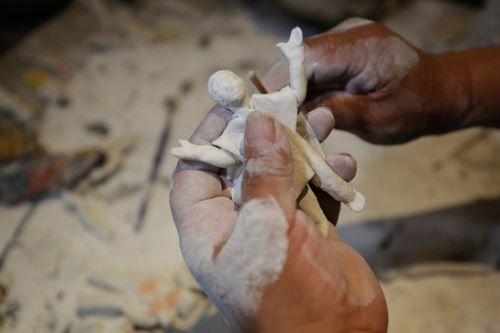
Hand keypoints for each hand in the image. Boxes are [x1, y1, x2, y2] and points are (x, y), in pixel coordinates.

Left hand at [170, 108, 386, 331]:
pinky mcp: (308, 234)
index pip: (196, 170)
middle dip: (266, 135)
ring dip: (303, 151)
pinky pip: (313, 196)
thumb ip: (264, 175)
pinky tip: (344, 163)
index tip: (234, 103)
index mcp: (209, 227)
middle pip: (243, 166)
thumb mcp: (266, 227)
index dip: (210, 135)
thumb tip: (259, 123)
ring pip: (282, 176)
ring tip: (325, 120)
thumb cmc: (285, 294)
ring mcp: (274, 228)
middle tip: (287, 103)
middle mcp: (237, 224)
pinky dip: (328, 178)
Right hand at [263, 18, 471, 143]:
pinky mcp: (340, 52)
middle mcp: (346, 35)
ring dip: (289, 93)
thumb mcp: (376, 118)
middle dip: (279, 92)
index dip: (278, 86)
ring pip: (299, 66)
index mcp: (359, 47)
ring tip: (281, 122)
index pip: (304, 60)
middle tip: (269, 124)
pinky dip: (302, 91)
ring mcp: (342, 41)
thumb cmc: (415, 107)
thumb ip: (334, 113)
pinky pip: (311, 70)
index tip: (264, 116)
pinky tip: (299, 112)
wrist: (440, 91)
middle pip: (296, 61)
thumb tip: (292, 118)